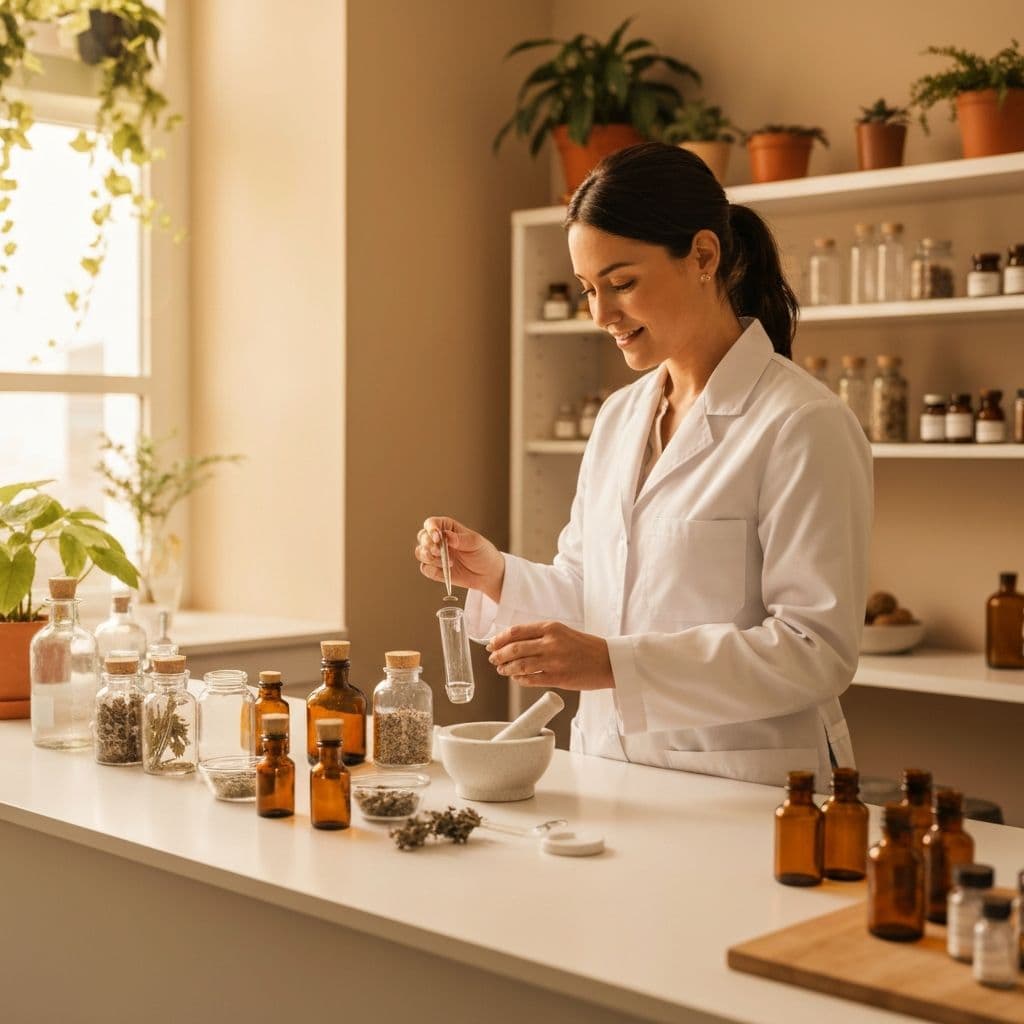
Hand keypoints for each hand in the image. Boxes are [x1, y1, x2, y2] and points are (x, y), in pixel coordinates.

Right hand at [415, 516, 504, 603]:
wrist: (488, 574)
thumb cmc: (483, 553)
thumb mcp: (475, 543)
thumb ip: (460, 539)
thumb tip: (447, 535)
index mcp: (448, 528)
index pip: (432, 523)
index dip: (431, 528)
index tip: (437, 536)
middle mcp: (439, 540)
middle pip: (422, 537)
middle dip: (428, 544)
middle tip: (439, 551)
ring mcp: (436, 555)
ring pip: (420, 552)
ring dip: (427, 556)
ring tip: (443, 561)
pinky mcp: (436, 570)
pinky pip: (425, 568)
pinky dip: (431, 569)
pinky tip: (444, 570)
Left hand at [486, 621, 613, 690]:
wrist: (608, 661)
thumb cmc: (584, 646)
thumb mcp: (562, 632)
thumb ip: (539, 635)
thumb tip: (513, 642)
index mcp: (550, 627)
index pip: (516, 631)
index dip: (500, 639)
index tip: (492, 644)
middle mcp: (551, 642)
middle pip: (514, 648)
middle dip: (499, 655)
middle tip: (493, 658)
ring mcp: (554, 660)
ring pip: (520, 665)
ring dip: (506, 668)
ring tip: (502, 670)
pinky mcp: (558, 677)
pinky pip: (531, 679)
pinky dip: (520, 679)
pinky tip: (517, 679)